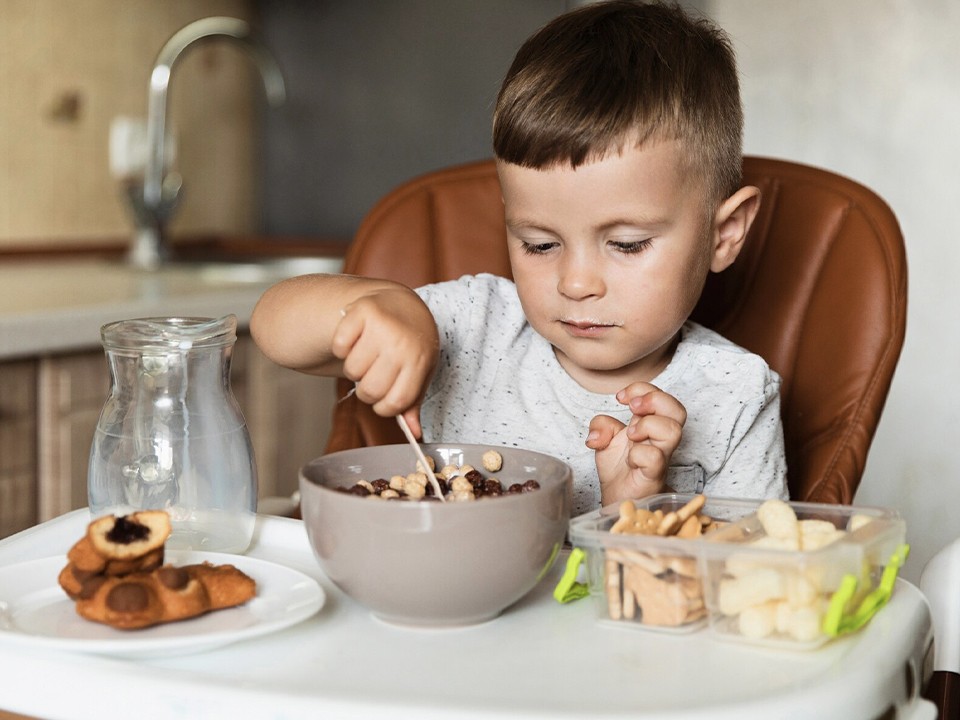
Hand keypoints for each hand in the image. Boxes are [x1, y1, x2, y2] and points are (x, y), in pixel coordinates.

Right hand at [331, 287, 438, 430]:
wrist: (402, 302)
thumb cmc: (412, 343)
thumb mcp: (420, 370)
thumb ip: (413, 402)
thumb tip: (414, 434)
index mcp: (420, 360)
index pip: (396, 402)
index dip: (384, 407)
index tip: (385, 398)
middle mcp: (402, 343)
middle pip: (371, 390)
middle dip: (368, 390)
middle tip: (374, 374)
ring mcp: (382, 326)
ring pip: (352, 370)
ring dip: (355, 368)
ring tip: (368, 354)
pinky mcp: (361, 312)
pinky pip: (339, 346)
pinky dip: (342, 347)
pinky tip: (357, 339)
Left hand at [586, 382, 685, 504]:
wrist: (618, 497)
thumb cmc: (618, 467)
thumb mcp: (603, 439)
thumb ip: (600, 426)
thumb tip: (597, 434)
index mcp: (649, 423)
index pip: (660, 395)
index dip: (642, 388)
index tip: (621, 398)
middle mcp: (659, 437)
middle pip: (678, 409)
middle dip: (654, 399)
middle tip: (633, 408)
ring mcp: (660, 456)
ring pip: (673, 430)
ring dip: (647, 425)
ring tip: (631, 435)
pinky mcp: (654, 474)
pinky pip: (655, 458)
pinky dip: (638, 454)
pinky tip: (630, 460)